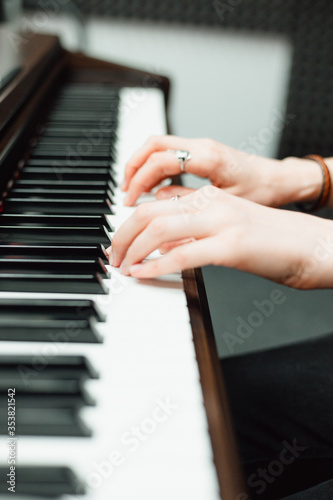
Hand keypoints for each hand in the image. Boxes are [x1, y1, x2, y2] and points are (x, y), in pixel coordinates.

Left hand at [110, 186, 332, 288]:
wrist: (307, 244)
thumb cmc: (267, 239)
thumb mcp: (223, 226)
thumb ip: (193, 228)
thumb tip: (161, 241)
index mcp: (206, 197)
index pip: (154, 204)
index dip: (127, 224)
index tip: (117, 242)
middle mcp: (210, 203)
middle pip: (149, 213)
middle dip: (122, 236)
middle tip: (112, 257)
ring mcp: (221, 222)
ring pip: (160, 229)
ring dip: (133, 250)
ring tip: (123, 268)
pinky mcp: (231, 246)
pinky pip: (183, 255)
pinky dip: (157, 265)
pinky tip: (143, 274)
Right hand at [121, 135, 322, 207]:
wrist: (278, 180)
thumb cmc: (260, 191)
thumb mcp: (224, 202)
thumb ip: (189, 199)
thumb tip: (158, 199)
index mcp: (207, 157)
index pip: (160, 160)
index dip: (140, 180)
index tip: (131, 199)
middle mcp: (202, 145)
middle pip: (153, 145)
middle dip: (133, 166)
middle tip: (125, 191)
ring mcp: (201, 145)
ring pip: (158, 145)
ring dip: (141, 164)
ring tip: (133, 189)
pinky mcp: (201, 151)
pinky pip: (169, 152)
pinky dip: (154, 166)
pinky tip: (152, 186)